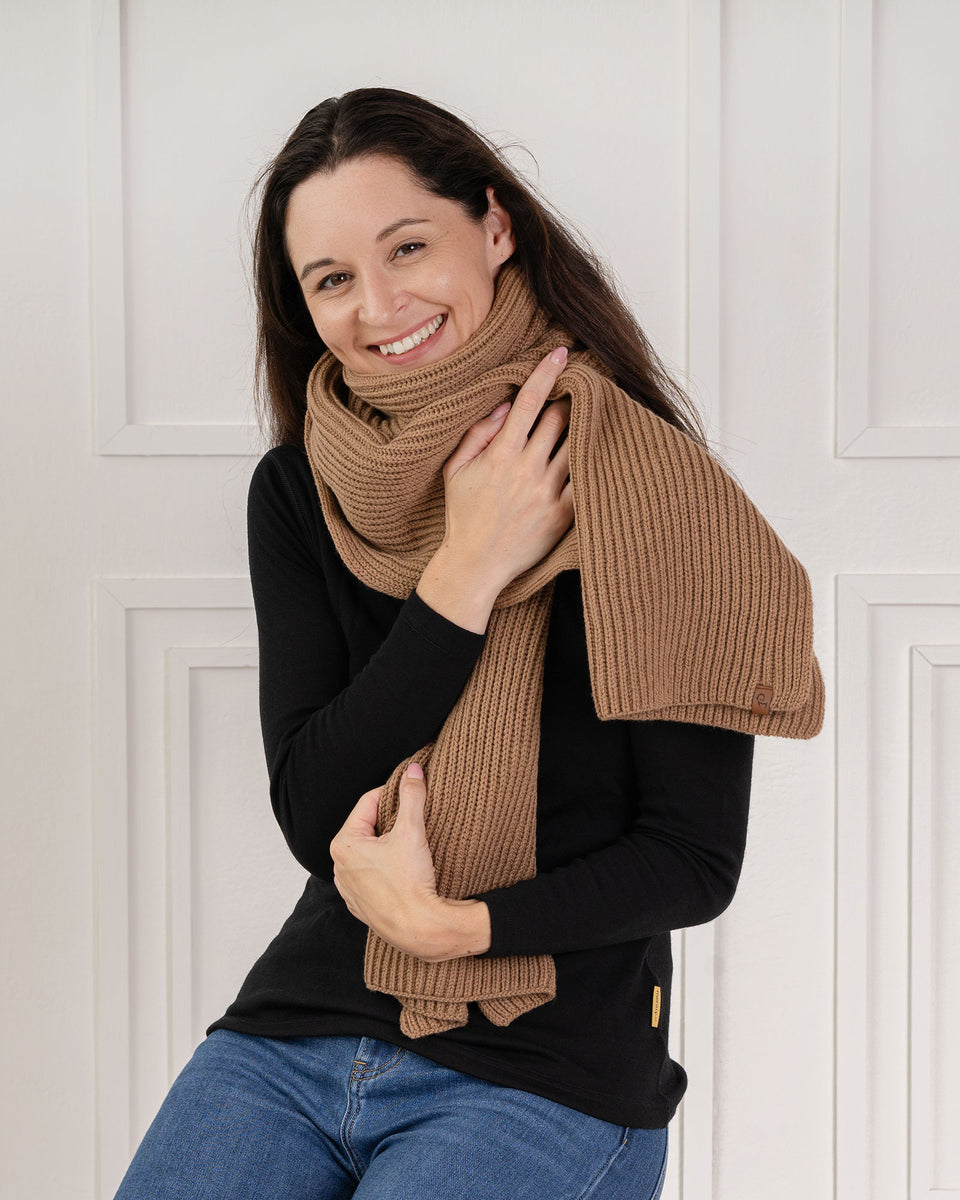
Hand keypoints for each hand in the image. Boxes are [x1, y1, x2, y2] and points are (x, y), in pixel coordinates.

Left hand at [330, 763, 490, 961]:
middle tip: (413, 822)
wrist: (420, 928)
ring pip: (370, 853)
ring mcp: (348, 888)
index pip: (368, 803)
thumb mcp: (411, 830)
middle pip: (368, 828)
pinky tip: (403, 872)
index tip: (411, 793)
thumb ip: (412, 796)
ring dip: (387, 846)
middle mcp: (338, 866)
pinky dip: (386, 869)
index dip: (393, 794)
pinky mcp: (360, 906)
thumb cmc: (410, 881)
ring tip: (410, 848)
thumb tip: (414, 770)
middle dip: (390, 822)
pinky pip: (371, 876)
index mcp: (343, 844)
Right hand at [440, 347, 573, 592]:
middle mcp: (528, 470)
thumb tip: (503, 406)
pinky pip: (586, 478)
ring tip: (590, 414)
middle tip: (575, 390)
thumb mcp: (455, 470)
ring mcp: (549, 492)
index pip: (528, 403)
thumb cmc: (463, 516)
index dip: (545, 373)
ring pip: (577, 445)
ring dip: (583, 426)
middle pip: (560, 418)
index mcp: (501, 455)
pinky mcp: (564, 514)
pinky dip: (593, 460)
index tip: (560, 353)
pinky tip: (597, 449)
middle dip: (568, 400)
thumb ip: (476, 434)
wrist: (476, 564)